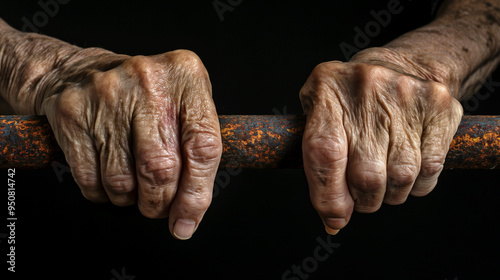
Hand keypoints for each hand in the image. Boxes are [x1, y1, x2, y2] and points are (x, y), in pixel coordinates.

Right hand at [40, 50, 221, 239]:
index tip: (188, 219)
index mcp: (185, 77)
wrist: (79, 72)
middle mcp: (148, 81)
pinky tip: (108, 179)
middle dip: (161, 203)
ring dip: (130, 200)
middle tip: (159, 207)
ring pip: (123, 181)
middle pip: (161, 169)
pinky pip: (90, 180)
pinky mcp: (73, 113)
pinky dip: (103, 194)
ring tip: (134, 186)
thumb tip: (189, 215)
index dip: (197, 194)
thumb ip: (197, 149)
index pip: (203, 147)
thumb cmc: (144, 96)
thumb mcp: (183, 102)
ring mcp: (107, 95)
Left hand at [299, 48, 462, 233]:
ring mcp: (406, 95)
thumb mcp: (318, 110)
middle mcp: (366, 87)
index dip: (329, 196)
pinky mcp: (439, 108)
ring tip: (385, 180)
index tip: (334, 218)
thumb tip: (333, 218)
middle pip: (366, 176)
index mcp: (327, 88)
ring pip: (401, 178)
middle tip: (362, 196)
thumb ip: (315, 160)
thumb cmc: (351, 98)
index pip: (324, 154)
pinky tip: (408, 170)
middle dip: (363, 200)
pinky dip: (417, 184)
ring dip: (391, 194)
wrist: (403, 64)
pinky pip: (430, 170)